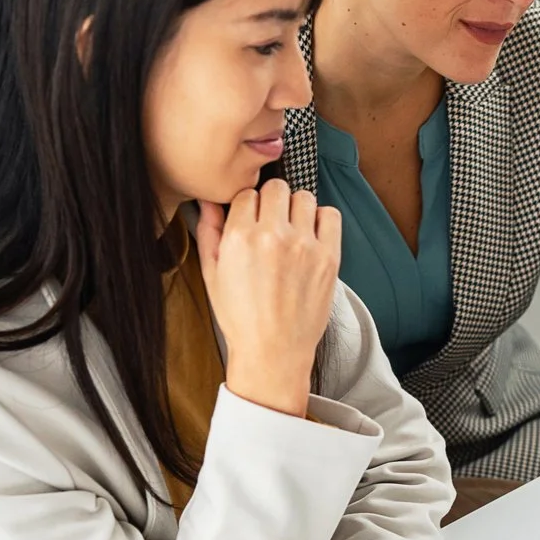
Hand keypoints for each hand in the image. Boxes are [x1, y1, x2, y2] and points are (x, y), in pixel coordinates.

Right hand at [194, 181, 341, 417]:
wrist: (273, 351)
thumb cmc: (240, 316)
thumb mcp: (212, 274)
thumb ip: (208, 231)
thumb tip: (209, 200)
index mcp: (240, 237)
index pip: (247, 194)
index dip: (248, 207)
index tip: (251, 221)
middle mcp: (273, 235)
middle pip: (276, 188)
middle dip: (271, 202)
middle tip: (271, 224)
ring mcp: (304, 245)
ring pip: (304, 197)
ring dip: (296, 209)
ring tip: (291, 231)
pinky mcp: (329, 256)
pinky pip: (330, 215)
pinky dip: (321, 220)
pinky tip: (311, 237)